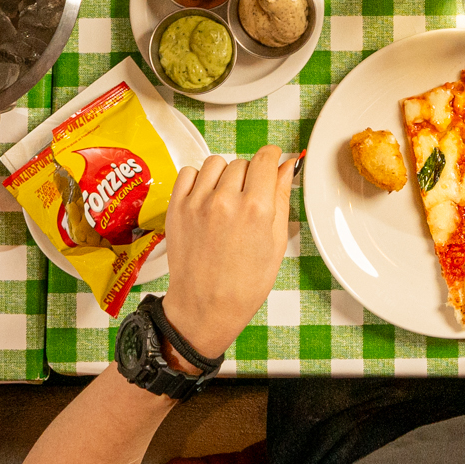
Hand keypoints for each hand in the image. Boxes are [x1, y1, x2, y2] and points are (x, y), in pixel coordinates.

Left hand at [157, 145, 293, 357]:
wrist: (206, 306)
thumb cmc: (245, 283)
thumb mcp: (276, 243)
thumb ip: (281, 198)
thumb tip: (288, 166)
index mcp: (256, 208)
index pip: (265, 159)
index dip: (272, 158)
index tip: (271, 161)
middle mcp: (226, 200)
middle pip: (242, 163)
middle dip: (250, 176)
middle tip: (248, 200)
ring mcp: (197, 202)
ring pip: (216, 163)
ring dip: (224, 175)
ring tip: (226, 199)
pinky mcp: (177, 207)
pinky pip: (189, 172)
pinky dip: (198, 179)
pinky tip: (206, 199)